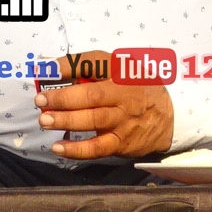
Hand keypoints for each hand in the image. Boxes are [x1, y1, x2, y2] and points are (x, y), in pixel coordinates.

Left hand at [37, 51, 174, 158]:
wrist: (170, 117)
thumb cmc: (138, 89)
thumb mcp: (124, 70)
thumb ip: (92, 70)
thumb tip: (51, 70)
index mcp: (123, 71)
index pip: (95, 63)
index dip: (69, 65)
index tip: (46, 70)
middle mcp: (125, 94)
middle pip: (92, 95)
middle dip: (63, 98)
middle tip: (41, 100)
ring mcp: (124, 119)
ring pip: (93, 120)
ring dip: (66, 120)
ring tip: (45, 120)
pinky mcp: (122, 141)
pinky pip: (97, 147)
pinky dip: (77, 149)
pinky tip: (58, 147)